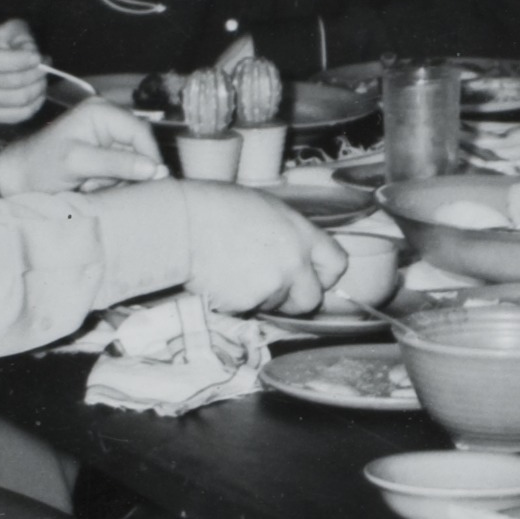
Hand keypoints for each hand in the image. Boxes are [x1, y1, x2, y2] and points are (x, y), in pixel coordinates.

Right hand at [0, 19, 51, 130]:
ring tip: (42, 77)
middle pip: (10, 82)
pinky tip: (39, 92)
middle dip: (35, 73)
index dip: (18, 60)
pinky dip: (36, 103)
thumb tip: (33, 56)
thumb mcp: (10, 29)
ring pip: (19, 99)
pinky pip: (21, 114)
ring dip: (38, 87)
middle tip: (45, 65)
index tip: (37, 56)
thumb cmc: (0, 44)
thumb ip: (22, 37)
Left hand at [0, 96, 166, 194]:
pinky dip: (109, 182)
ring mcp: (106, 137)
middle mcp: (107, 119)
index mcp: (101, 111)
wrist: (18, 177)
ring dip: (115, 180)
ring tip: (87, 184)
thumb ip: (116, 163)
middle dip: (125, 171)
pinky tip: (88, 184)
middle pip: (140, 148)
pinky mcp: (103, 153)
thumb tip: (154, 169)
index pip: (141, 133)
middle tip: (97, 182)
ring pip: (133, 163)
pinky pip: (122, 171)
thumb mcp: (78, 163)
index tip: (151, 182)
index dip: (150, 158)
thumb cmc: (40, 166)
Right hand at [177, 188, 344, 318]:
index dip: (324, 275)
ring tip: (234, 273)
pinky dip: (237, 303)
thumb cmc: (217, 206)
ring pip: (275, 306)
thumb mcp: (266, 209)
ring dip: (260, 298)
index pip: (337, 264)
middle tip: (270, 287)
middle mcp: (294, 262)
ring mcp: (272, 285)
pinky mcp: (247, 304)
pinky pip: (249, 312)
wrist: (183, 223)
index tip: (311, 277)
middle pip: (311, 299)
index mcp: (301, 233)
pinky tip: (221, 281)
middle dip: (294, 299)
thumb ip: (289, 235)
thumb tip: (296, 255)